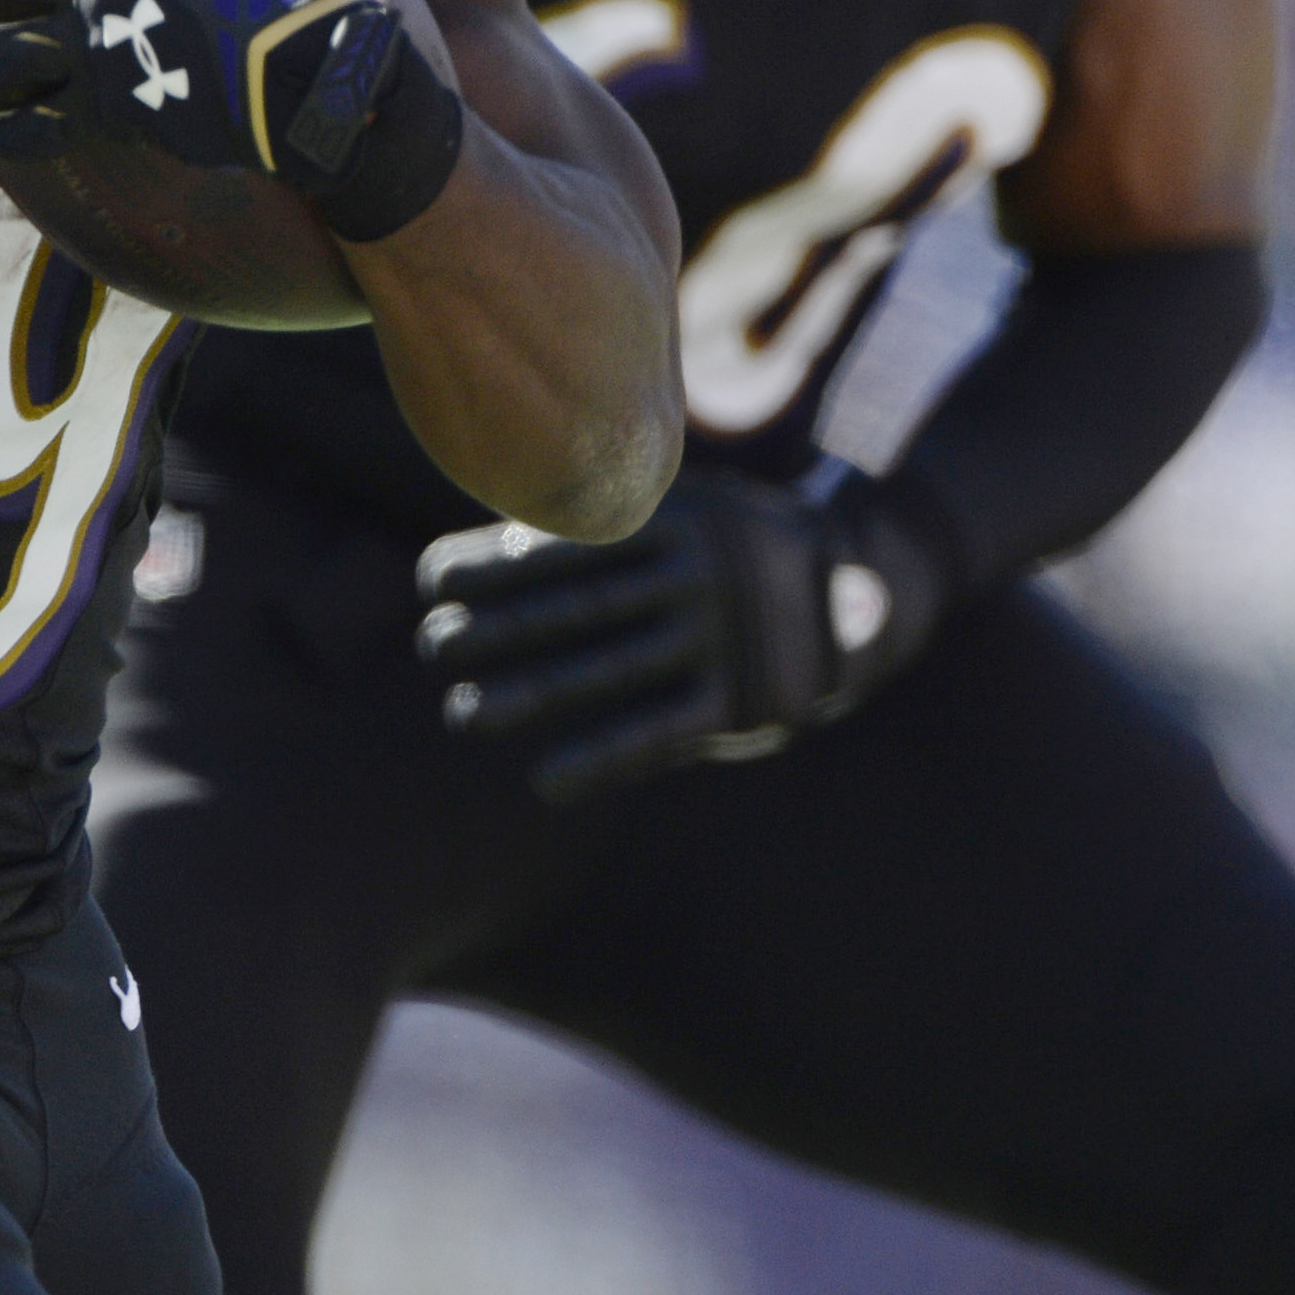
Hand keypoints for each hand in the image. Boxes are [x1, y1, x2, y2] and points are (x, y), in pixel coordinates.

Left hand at [413, 466, 948, 803]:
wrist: (865, 573)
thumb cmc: (729, 545)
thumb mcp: (682, 513)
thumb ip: (604, 533)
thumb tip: (492, 550)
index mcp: (671, 518)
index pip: (565, 542)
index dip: (492, 563)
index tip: (429, 583)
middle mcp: (696, 574)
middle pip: (576, 606)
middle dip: (495, 628)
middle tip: (432, 644)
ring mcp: (721, 639)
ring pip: (608, 672)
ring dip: (528, 694)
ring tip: (462, 713)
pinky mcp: (742, 701)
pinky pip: (659, 734)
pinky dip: (601, 759)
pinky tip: (545, 781)